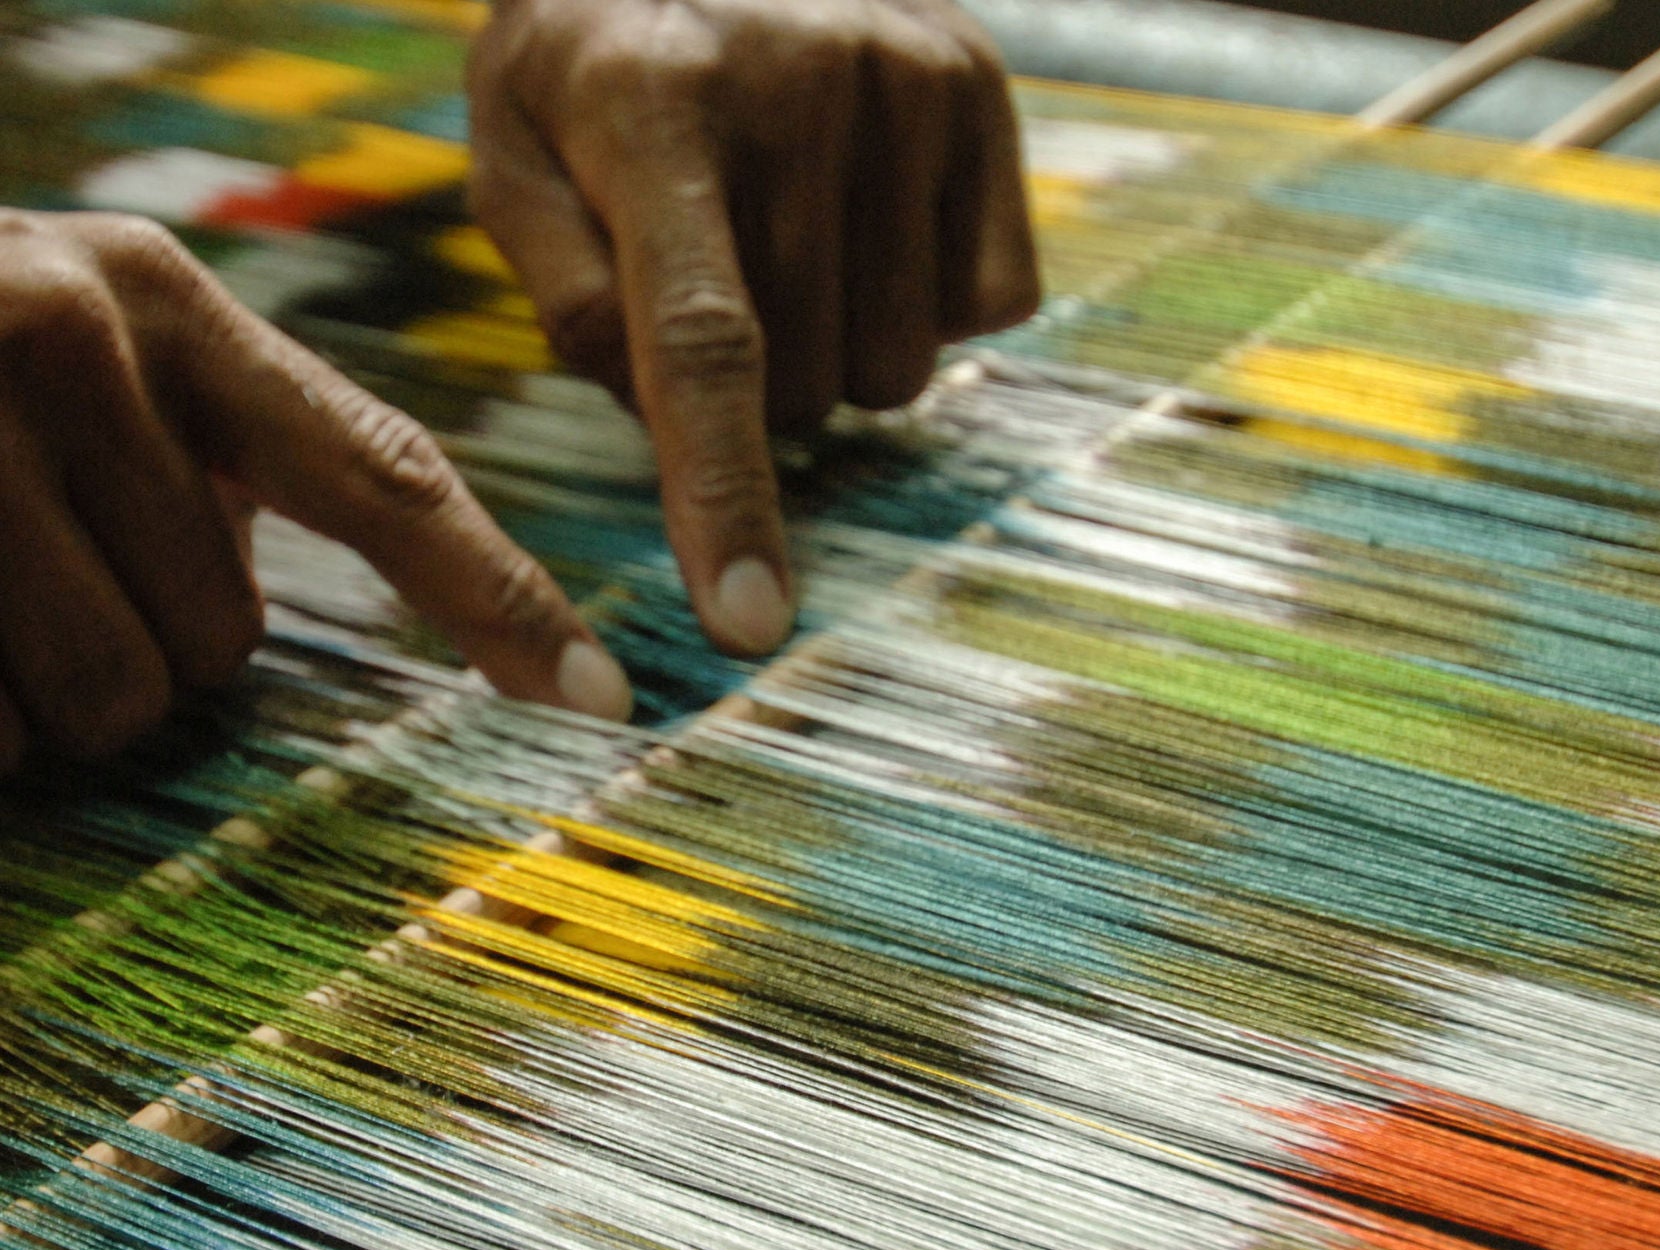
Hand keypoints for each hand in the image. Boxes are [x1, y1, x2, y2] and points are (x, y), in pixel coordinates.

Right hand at [0, 209, 631, 775]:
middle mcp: (63, 327)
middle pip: (224, 640)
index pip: (384, 477)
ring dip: (47, 696)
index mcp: (159, 298)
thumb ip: (221, 448)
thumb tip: (365, 597)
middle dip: (146, 648)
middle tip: (42, 571)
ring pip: (113, 699)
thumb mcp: (88, 357)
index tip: (604, 707)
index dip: (502, 603)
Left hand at [466, 0, 1040, 655]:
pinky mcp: (982, 88)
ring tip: (792, 233)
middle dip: (755, 390)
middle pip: (806, 384)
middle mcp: (799, 83)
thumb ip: (565, 290)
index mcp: (652, 103)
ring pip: (901, 365)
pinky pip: (989, 307)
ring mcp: (907, 80)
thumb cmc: (596, 45)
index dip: (725, 500)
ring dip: (841, 346)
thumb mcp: (514, 143)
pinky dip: (927, 298)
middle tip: (717, 280)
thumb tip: (665, 408)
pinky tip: (870, 215)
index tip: (748, 626)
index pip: (701, 348)